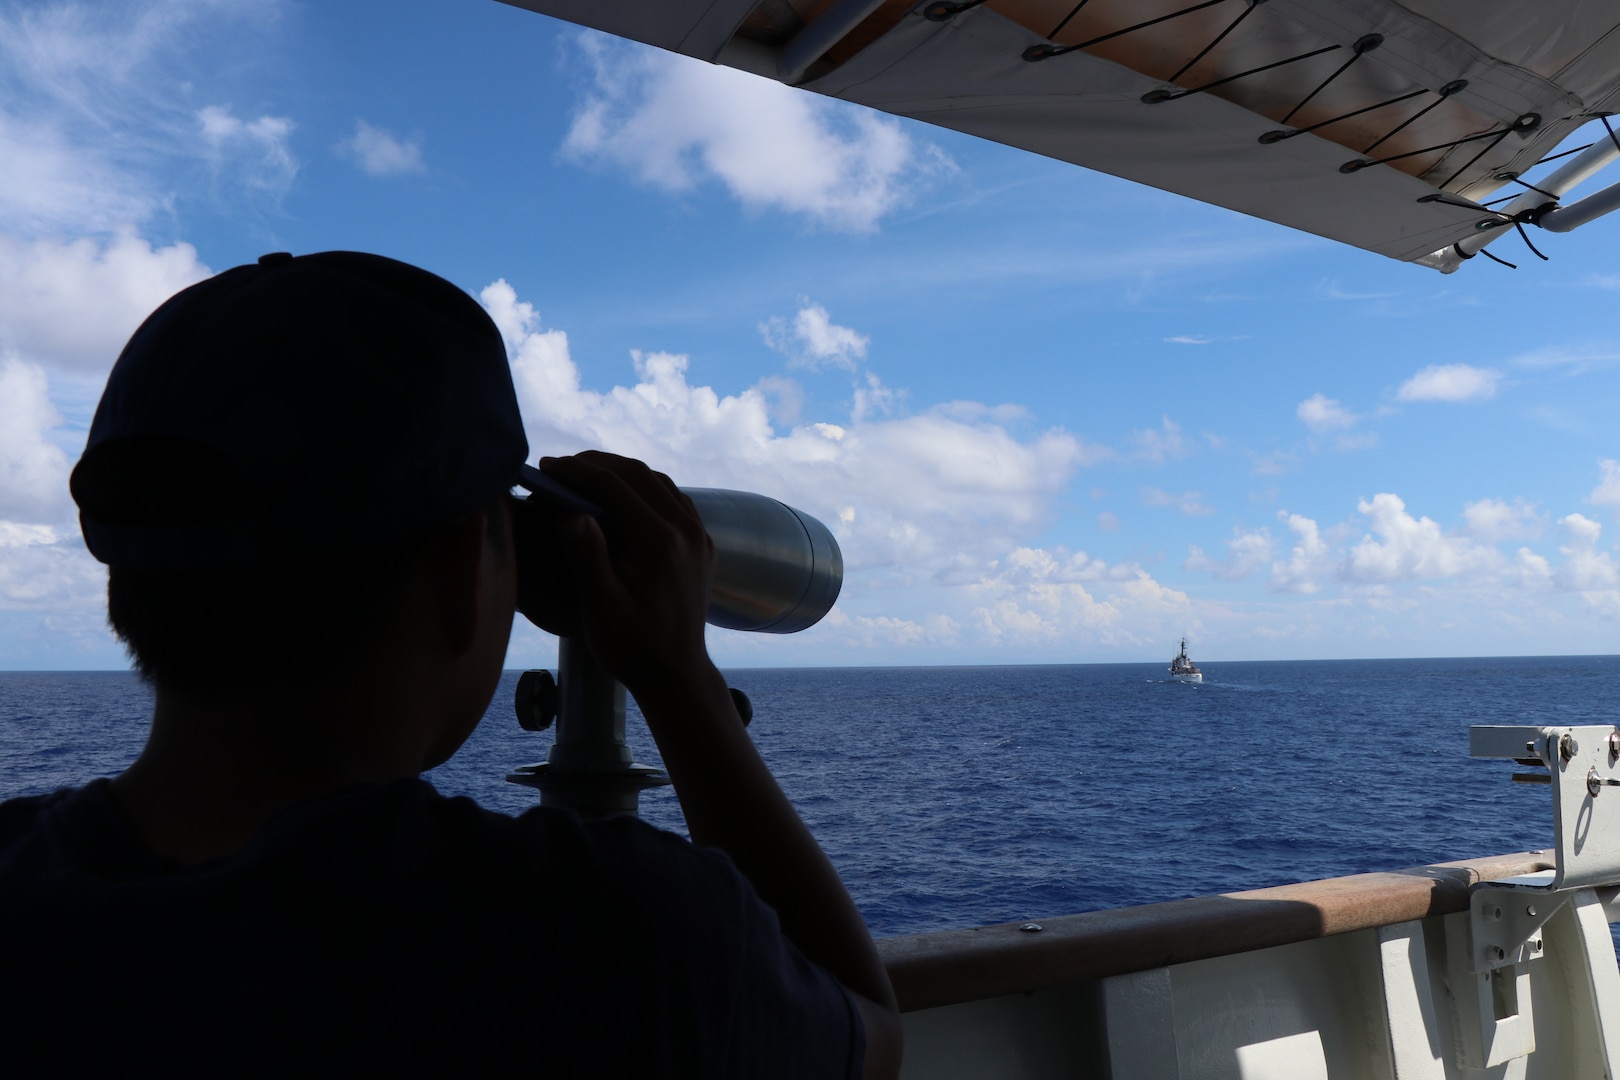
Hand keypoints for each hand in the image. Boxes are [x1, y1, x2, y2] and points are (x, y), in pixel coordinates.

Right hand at [514, 452, 714, 692]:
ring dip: (622, 473)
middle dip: (597, 465)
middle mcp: (686, 529)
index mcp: (660, 541)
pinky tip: (622, 496)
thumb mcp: (601, 605)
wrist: (676, 675)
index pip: (614, 486)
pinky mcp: (701, 544)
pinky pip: (673, 499)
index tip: (547, 467)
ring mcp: (698, 535)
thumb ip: (586, 553)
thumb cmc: (632, 646)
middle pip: (638, 475)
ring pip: (658, 482)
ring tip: (585, 476)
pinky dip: (645, 488)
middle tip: (562, 468)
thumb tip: (567, 510)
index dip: (577, 472)